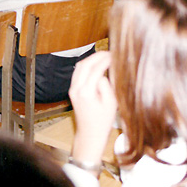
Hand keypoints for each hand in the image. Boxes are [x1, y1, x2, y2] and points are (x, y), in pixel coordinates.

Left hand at [68, 52, 117, 167]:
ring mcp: (72, 89)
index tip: (115, 55)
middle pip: (85, 64)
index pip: (96, 69)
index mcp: (87, 92)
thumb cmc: (103, 121)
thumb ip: (107, 85)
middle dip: (98, 56)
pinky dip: (86, 65)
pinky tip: (95, 63)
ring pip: (79, 67)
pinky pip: (77, 72)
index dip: (106, 60)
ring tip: (104, 56)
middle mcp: (77, 89)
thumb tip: (103, 72)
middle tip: (110, 52)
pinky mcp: (72, 90)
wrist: (89, 134)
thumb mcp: (111, 104)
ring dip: (91, 59)